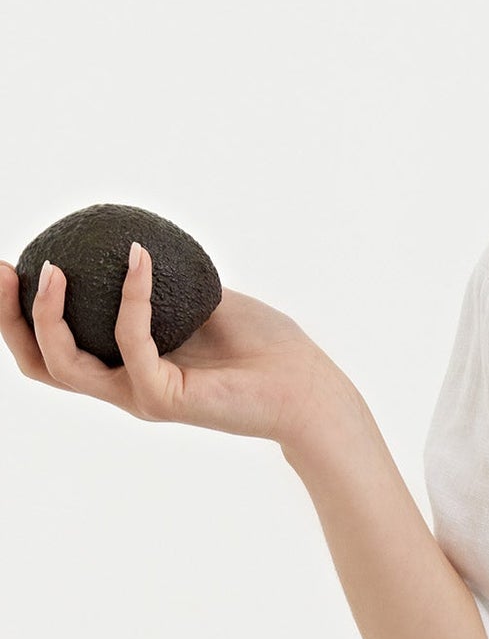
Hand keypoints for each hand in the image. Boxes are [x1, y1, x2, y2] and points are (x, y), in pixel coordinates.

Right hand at [1, 245, 353, 447]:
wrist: (308, 387)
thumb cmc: (267, 346)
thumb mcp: (204, 298)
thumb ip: (165, 280)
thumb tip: (135, 239)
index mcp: (127, 365)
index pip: (55, 347)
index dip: (21, 313)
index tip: (12, 263)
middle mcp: (124, 386)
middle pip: (40, 362)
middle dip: (9, 318)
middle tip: (3, 267)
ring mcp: (140, 396)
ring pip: (65, 365)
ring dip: (48, 313)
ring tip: (53, 268)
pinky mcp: (164, 398)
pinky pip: (130, 342)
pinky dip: (131, 297)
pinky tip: (140, 257)